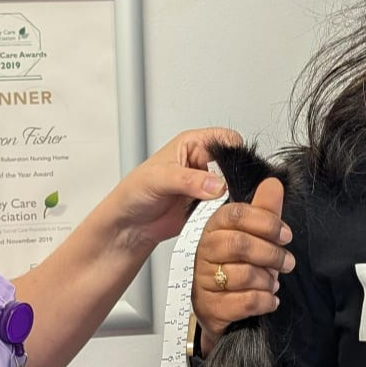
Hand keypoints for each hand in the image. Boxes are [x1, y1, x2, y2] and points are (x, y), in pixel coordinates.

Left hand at [107, 129, 240, 249]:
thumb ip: (189, 180)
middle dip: (233, 181)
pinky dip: (225, 214)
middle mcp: (202, 163)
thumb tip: (216, 184)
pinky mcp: (208, 207)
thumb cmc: (134, 193)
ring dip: (229, 200)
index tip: (229, 173)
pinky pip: (227, 209)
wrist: (129, 226)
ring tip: (213, 208)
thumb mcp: (159, 180)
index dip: (234, 154)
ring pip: (234, 189)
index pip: (227, 140)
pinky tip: (213, 218)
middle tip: (221, 195)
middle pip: (236, 166)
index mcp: (192, 144)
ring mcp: (207, 186)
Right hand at [192, 176, 293, 345]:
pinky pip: (245, 301)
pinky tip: (269, 299)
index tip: (286, 235)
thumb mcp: (254, 237)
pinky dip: (265, 300)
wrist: (221, 310)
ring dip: (267, 280)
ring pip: (243, 274)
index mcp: (214, 229)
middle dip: (271, 254)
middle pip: (239, 244)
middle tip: (287, 262)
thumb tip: (274, 183)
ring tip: (272, 282)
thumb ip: (264, 211)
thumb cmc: (238, 269)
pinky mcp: (210, 306)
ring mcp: (204, 280)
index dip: (266, 223)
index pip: (236, 214)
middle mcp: (204, 252)